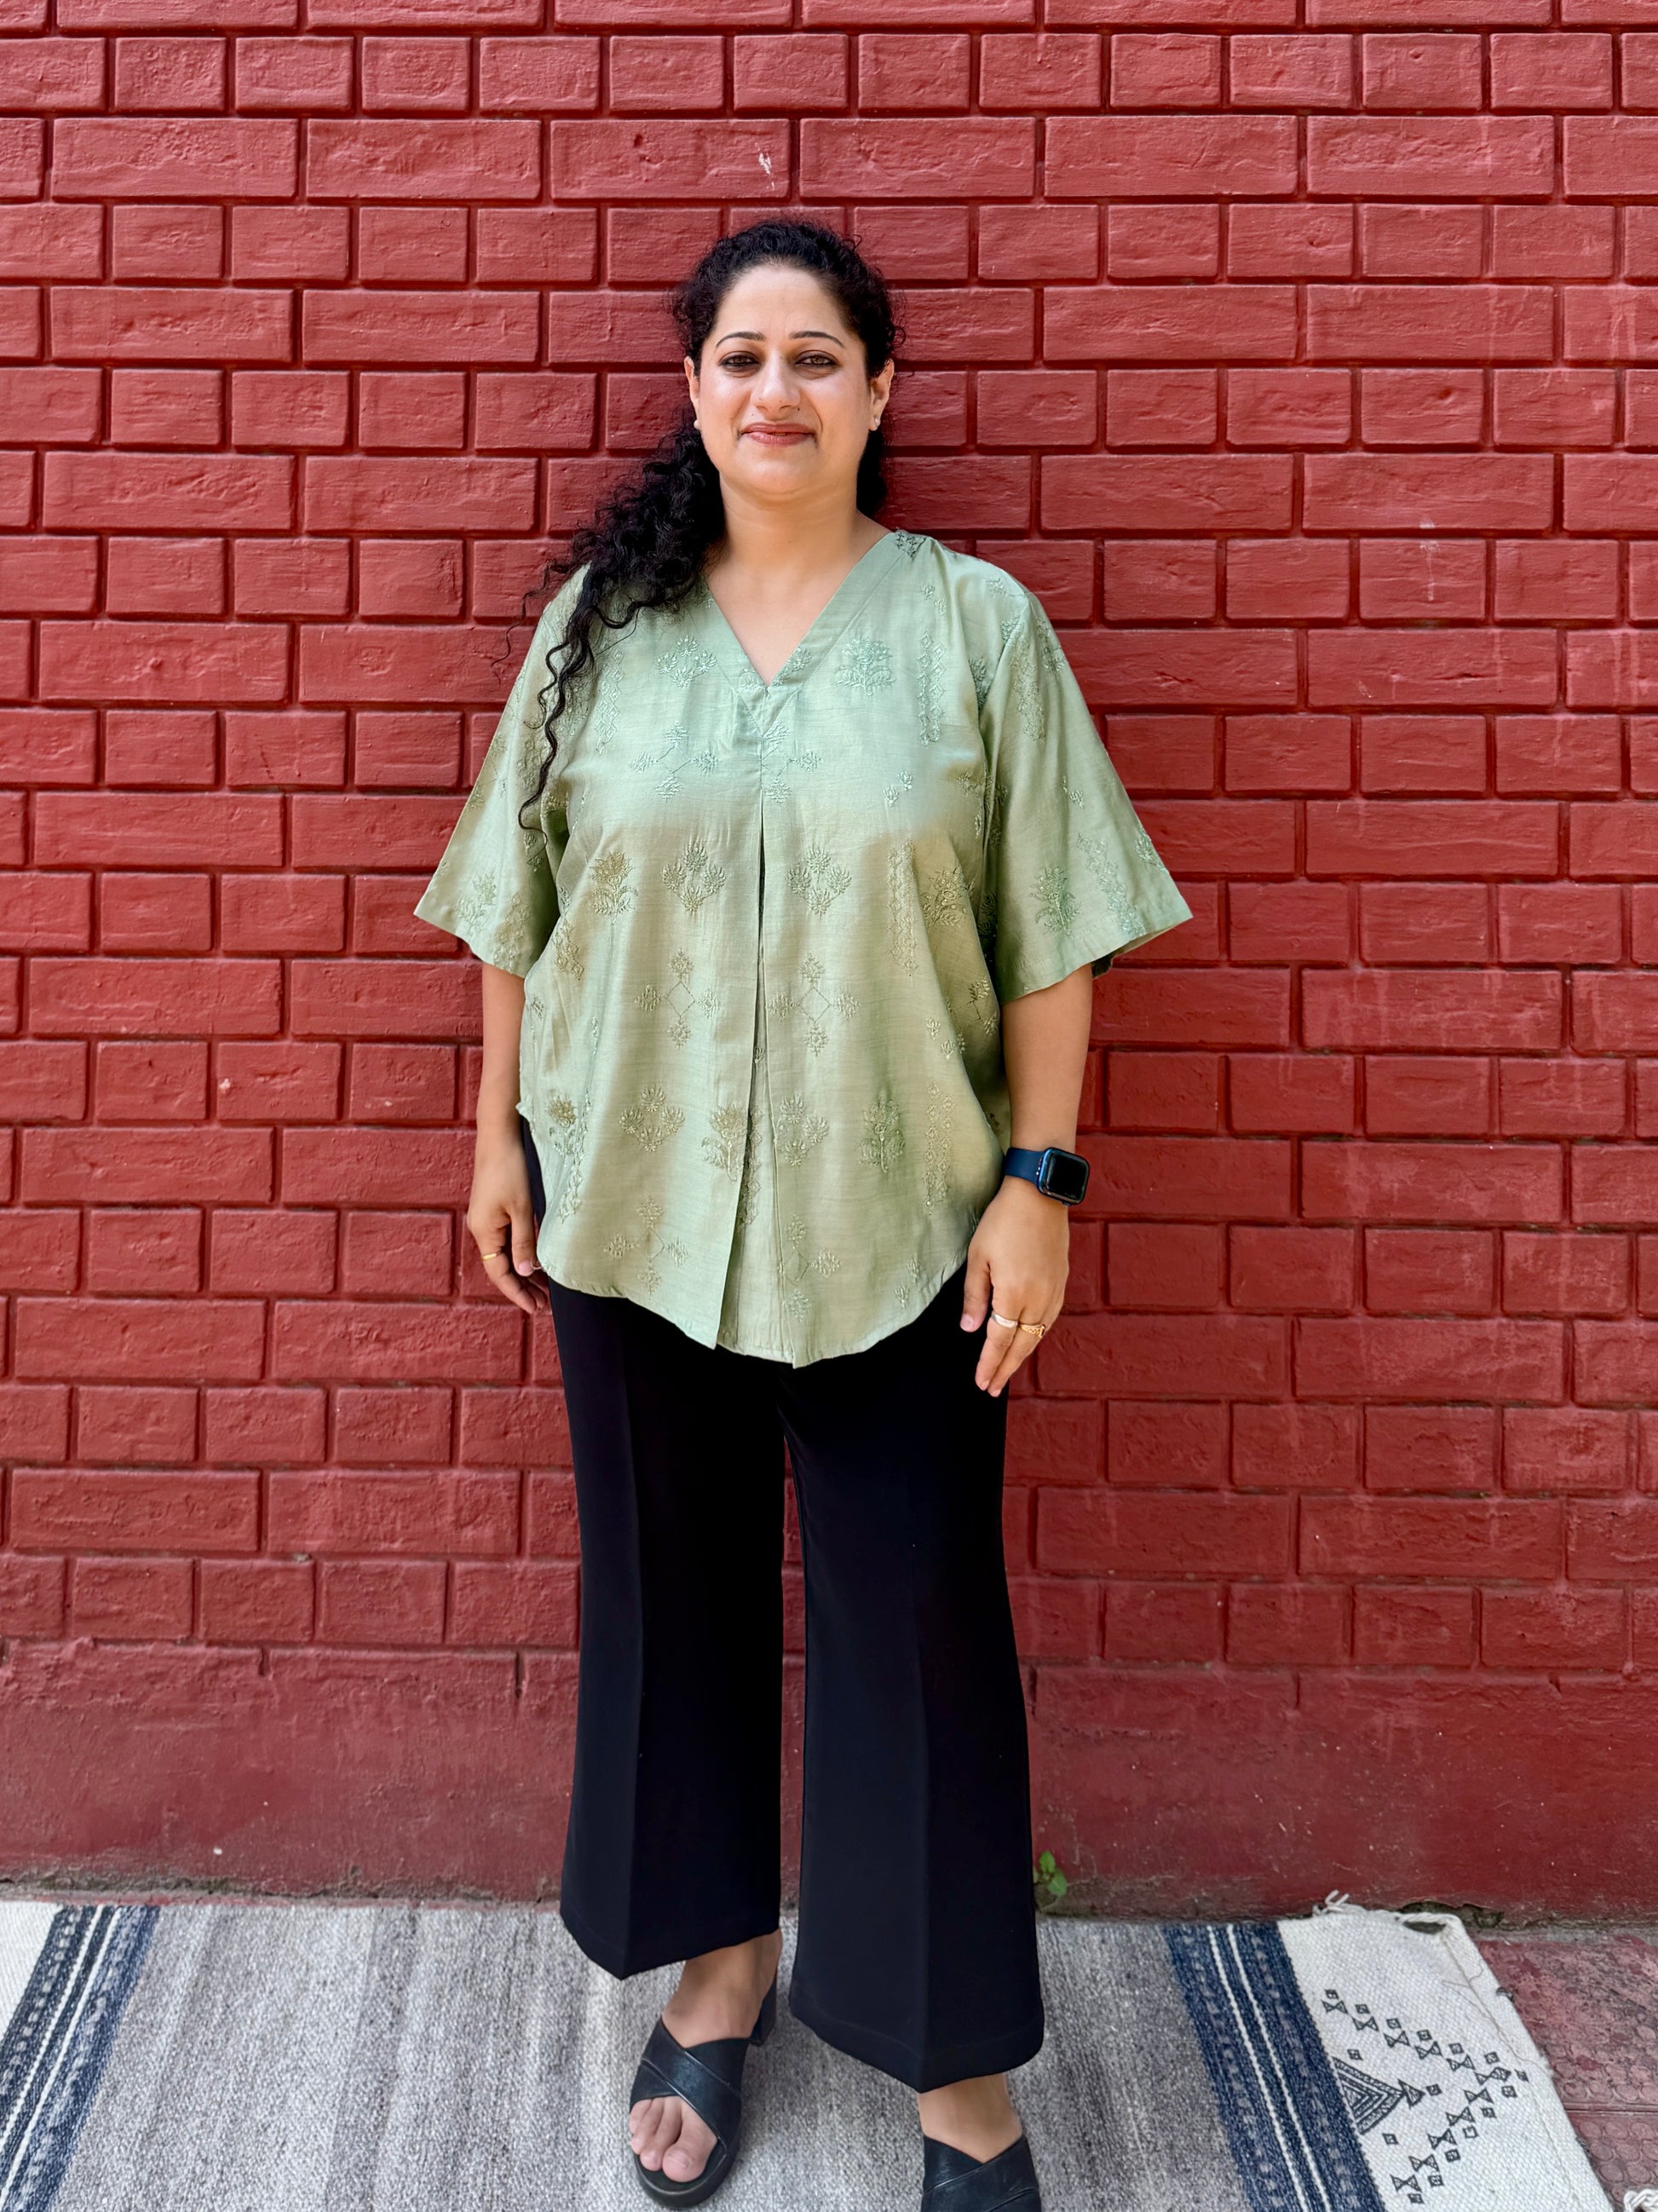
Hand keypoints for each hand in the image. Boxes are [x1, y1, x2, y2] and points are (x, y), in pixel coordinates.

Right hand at [467, 1119, 546, 1313]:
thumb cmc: (511, 1169)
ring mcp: (486, 1218)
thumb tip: (525, 1272)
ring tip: (544, 1289)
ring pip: (505, 1254)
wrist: (499, 1136)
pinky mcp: (494, 1208)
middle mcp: (482, 1228)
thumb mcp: (522, 1209)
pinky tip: (536, 1260)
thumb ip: (524, 1242)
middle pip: (502, 1267)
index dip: (517, 1293)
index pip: (499, 1274)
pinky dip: (522, 1253)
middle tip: (544, 1305)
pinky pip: (507, 1240)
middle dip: (522, 1287)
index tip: (535, 1309)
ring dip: (524, 1271)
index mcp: (485, 1232)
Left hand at [960, 1176, 1068, 1395]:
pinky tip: (1028, 1340)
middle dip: (1005, 1369)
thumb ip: (975, 1296)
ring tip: (1007, 1370)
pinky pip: (1049, 1320)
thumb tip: (970, 1329)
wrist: (1040, 1195)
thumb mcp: (978, 1257)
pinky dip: (1036, 1336)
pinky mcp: (1061, 1282)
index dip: (989, 1364)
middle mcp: (1038, 1299)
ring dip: (1022, 1356)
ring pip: (1037, 1335)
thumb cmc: (1003, 1221)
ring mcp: (1053, 1292)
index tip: (981, 1383)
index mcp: (1014, 1294)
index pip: (999, 1341)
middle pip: (1021, 1346)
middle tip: (992, 1388)